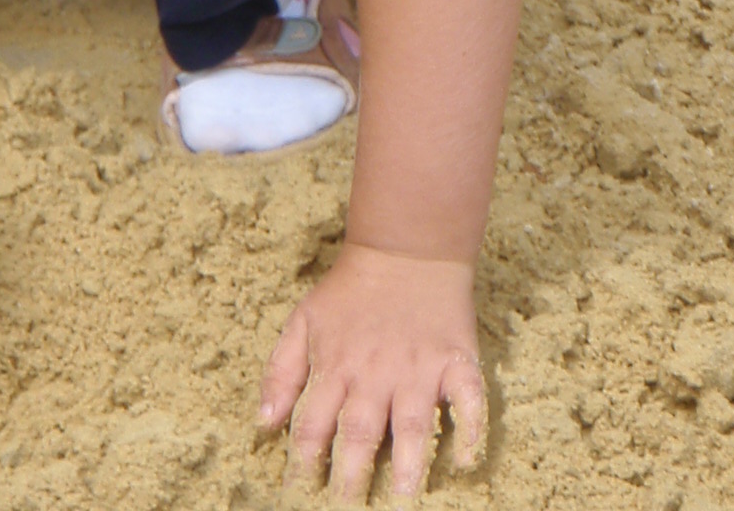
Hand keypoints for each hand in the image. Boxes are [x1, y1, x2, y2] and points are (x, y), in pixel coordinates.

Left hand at [262, 245, 485, 499]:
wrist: (405, 249)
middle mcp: (375, 374)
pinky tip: (464, 460)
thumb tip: (263, 425)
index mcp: (335, 367)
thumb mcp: (303, 321)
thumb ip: (281, 373)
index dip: (302, 466)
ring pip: (412, 425)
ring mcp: (418, 369)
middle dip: (350, 479)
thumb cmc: (349, 291)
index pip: (312, 427)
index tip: (297, 498)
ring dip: (406, 465)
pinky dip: (469, 430)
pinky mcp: (455, 361)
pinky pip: (468, 400)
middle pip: (359, 434)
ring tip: (402, 500)